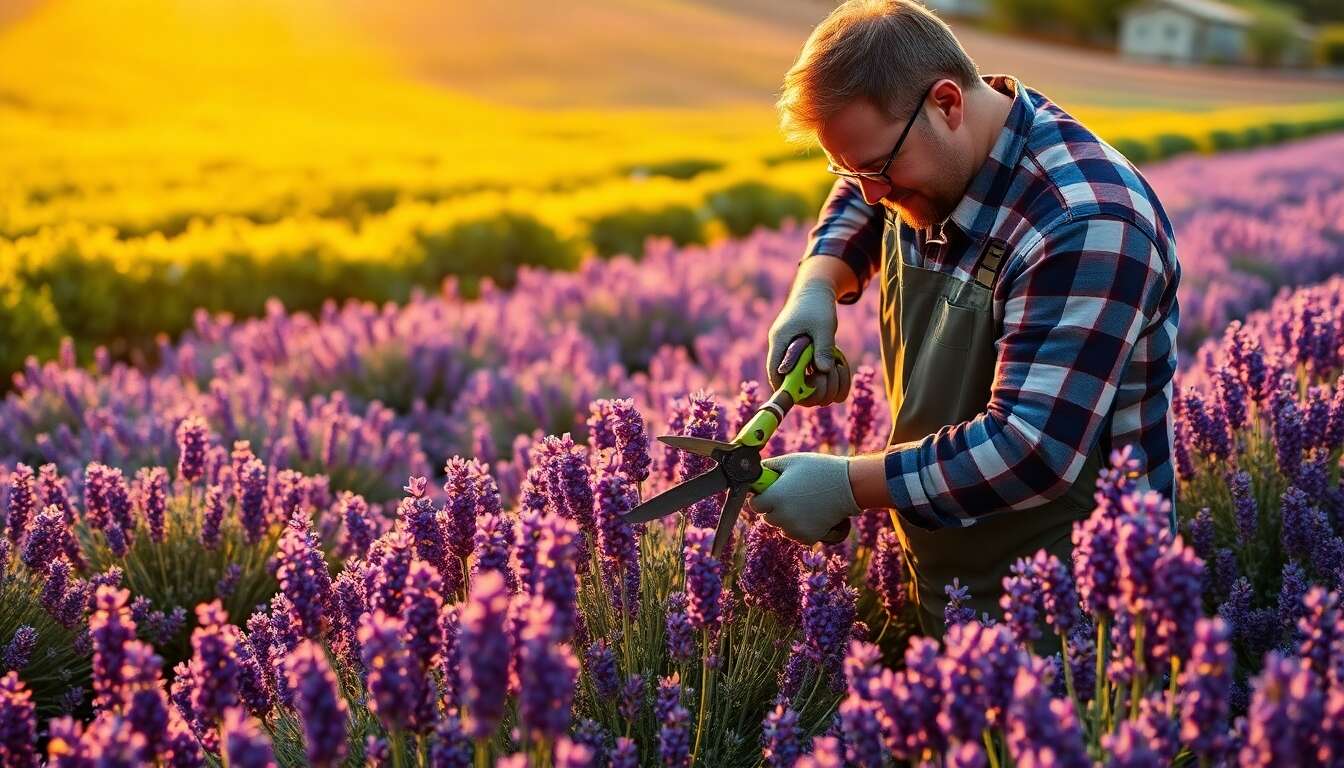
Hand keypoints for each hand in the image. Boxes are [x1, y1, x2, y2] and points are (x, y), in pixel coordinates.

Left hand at [751, 452, 859, 544]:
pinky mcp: (808, 538)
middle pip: (767, 517)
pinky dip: (801, 527)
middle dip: (774, 508)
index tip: (769, 492)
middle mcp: (782, 516)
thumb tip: (756, 473)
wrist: (849, 486)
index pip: (754, 505)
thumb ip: (769, 467)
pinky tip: (811, 514)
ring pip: (782, 527)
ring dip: (787, 519)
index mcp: (775, 497)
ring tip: (803, 503)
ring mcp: (795, 529)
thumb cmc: (819, 470)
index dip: (761, 498)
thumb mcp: (791, 461)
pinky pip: (796, 535)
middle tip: (790, 495)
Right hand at [766, 280, 848, 406]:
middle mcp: (781, 348)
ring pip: (798, 377)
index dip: (785, 387)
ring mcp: (789, 351)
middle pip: (786, 379)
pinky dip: (821, 373)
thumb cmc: (817, 305)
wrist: (815, 290)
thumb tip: (824, 371)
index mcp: (780, 340)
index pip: (774, 371)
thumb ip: (823, 348)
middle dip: (807, 386)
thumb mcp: (823, 326)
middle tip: (827, 378)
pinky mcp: (799, 353)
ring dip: (818, 380)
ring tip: (835, 367)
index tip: (803, 394)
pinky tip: (835, 365)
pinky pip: (806, 371)